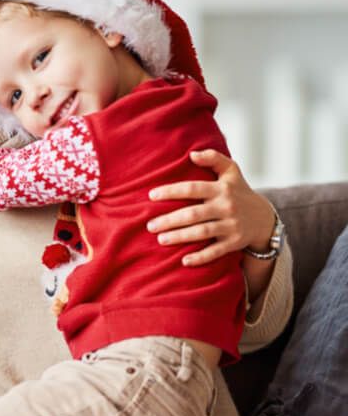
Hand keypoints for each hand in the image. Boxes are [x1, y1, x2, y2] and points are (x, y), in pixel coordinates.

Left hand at [146, 149, 274, 265]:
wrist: (265, 218)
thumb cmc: (239, 191)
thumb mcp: (231, 171)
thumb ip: (213, 158)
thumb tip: (191, 154)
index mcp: (221, 189)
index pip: (192, 188)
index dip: (171, 191)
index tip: (151, 196)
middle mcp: (226, 207)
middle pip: (194, 214)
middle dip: (170, 220)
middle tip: (149, 225)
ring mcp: (231, 226)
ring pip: (202, 232)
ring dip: (180, 237)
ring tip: (160, 239)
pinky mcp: (235, 243)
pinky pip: (216, 252)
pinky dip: (201, 257)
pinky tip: (183, 261)